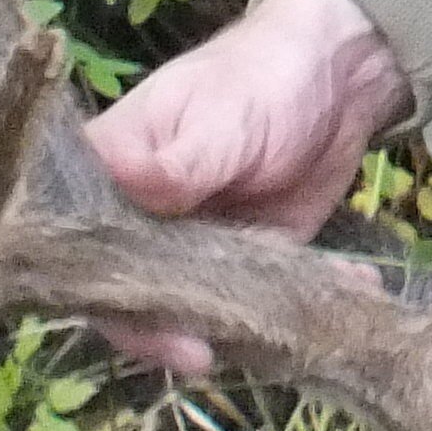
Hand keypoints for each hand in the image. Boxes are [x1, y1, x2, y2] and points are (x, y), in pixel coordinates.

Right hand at [83, 0, 407, 372]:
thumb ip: (176, 165)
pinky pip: (257, 303)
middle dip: (169, 333)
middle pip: (133, 297)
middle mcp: (138, 223)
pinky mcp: (246, 266)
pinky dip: (299, 308)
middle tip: (206, 353)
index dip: (106, 297)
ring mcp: (192, 250)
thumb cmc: (258, 79)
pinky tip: (350, 287)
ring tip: (284, 326)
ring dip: (236, 330)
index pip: (81, 251)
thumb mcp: (218, 118)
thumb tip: (125, 182)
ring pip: (193, 314)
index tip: (147, 325)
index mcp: (107, 177)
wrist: (336, 77)